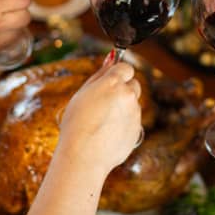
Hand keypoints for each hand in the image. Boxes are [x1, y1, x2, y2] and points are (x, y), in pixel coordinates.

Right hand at [57, 57, 142, 175]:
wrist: (83, 155)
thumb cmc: (77, 123)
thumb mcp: (82, 94)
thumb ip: (99, 75)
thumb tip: (111, 58)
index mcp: (113, 82)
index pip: (126, 67)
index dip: (118, 74)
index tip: (111, 81)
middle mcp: (128, 95)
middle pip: (133, 84)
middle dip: (123, 89)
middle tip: (105, 102)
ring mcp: (135, 113)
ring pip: (132, 104)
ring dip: (123, 108)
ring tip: (102, 122)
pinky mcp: (138, 129)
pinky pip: (133, 121)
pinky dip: (124, 123)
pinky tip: (108, 133)